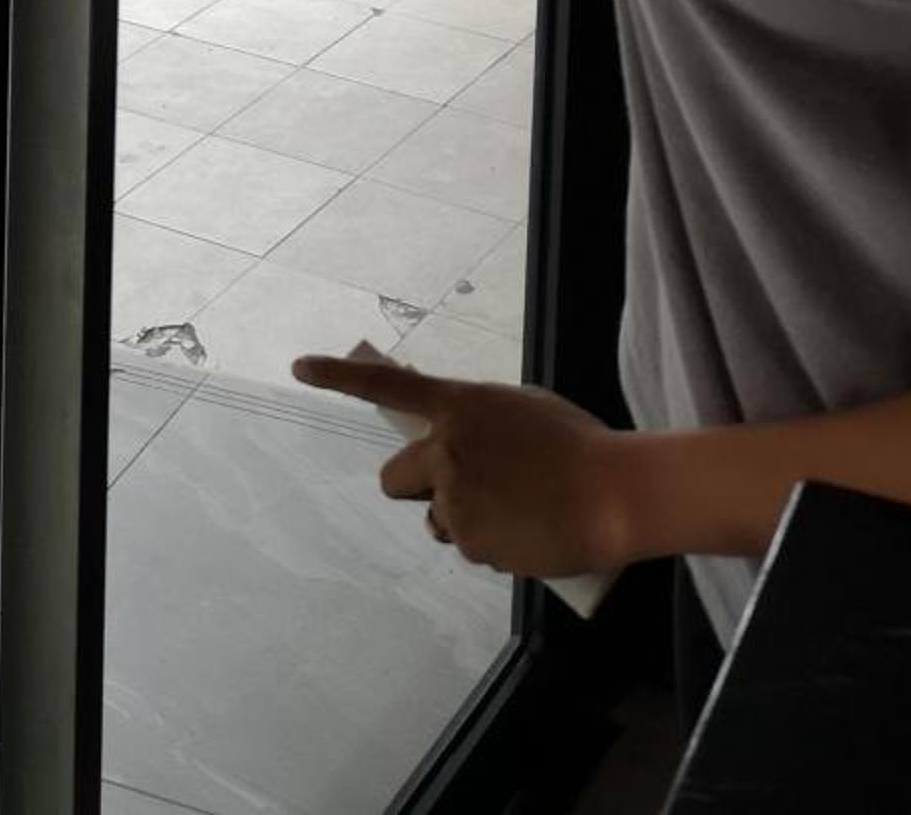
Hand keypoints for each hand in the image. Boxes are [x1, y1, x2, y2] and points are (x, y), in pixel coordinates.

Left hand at [292, 350, 640, 579]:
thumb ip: (477, 422)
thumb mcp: (520, 410)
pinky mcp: (469, 540)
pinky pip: (467, 545)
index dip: (339, 376)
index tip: (299, 366)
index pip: (388, 385)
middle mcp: (446, 449)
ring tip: (513, 509)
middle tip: (458, 487)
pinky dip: (489, 542)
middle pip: (394, 478)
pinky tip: (525, 531)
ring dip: (459, 517)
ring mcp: (453, 498)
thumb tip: (454, 441)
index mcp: (461, 405)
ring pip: (435, 517)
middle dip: (417, 487)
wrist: (611, 494)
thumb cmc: (576, 445)